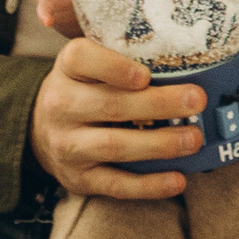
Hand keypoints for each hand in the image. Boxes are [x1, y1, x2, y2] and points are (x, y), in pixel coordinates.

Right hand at [28, 31, 207, 199]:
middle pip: (110, 104)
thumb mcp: (90, 64)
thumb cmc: (83, 88)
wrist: (42, 130)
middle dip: (158, 104)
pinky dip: (148, 185)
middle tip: (196, 101)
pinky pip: (116, 184)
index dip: (115, 67)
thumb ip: (124, 55)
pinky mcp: (79, 178)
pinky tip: (177, 180)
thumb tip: (183, 53)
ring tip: (193, 138)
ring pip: (114, 145)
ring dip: (159, 144)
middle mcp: (61, 105)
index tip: (146, 75)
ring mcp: (68, 145)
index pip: (82, 59)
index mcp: (67, 68)